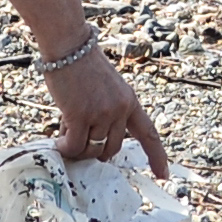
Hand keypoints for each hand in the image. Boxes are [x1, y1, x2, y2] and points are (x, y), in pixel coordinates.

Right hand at [38, 37, 167, 173]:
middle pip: (112, 149)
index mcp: (130, 101)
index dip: (157, 156)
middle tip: (78, 140)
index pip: (148, 133)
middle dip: (95, 151)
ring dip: (77, 148)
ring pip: (92, 149)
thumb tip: (91, 143)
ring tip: (66, 132)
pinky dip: (65, 148)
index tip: (163, 175)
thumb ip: (106, 113)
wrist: (69, 46)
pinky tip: (58, 141)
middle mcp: (120, 109)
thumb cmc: (82, 67)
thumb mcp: (106, 89)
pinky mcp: (81, 114)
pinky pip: (75, 146)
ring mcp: (102, 112)